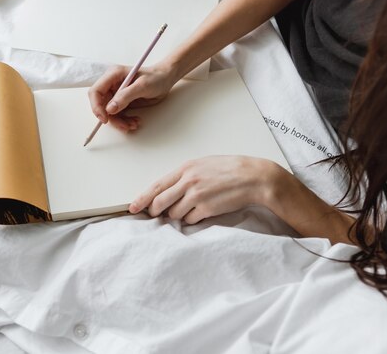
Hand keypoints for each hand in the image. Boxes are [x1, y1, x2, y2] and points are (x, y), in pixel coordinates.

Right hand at [88, 63, 177, 131]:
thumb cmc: (155, 78)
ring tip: (134, 124)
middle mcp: (112, 85)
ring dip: (120, 122)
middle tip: (124, 125)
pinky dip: (125, 121)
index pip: (96, 91)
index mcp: (112, 75)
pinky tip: (135, 121)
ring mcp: (116, 94)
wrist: (165, 80)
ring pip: (110, 113)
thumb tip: (110, 109)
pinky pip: (118, 115)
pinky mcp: (122, 102)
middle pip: (101, 105)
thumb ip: (125, 96)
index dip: (96, 106)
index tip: (105, 119)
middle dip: (111, 118)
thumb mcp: (142, 86)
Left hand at [129, 156, 281, 223]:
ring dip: (178, 216)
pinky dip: (192, 219)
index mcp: (186, 169)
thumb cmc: (230, 170)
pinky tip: (202, 212)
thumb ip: (185, 176)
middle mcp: (188, 182)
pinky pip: (189, 220)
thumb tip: (168, 191)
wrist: (254, 177)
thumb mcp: (203, 165)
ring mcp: (197, 196)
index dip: (141, 199)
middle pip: (159, 203)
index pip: (156, 186)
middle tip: (156, 214)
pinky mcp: (207, 209)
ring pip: (174, 214)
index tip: (133, 207)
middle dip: (155, 212)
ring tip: (191, 208)